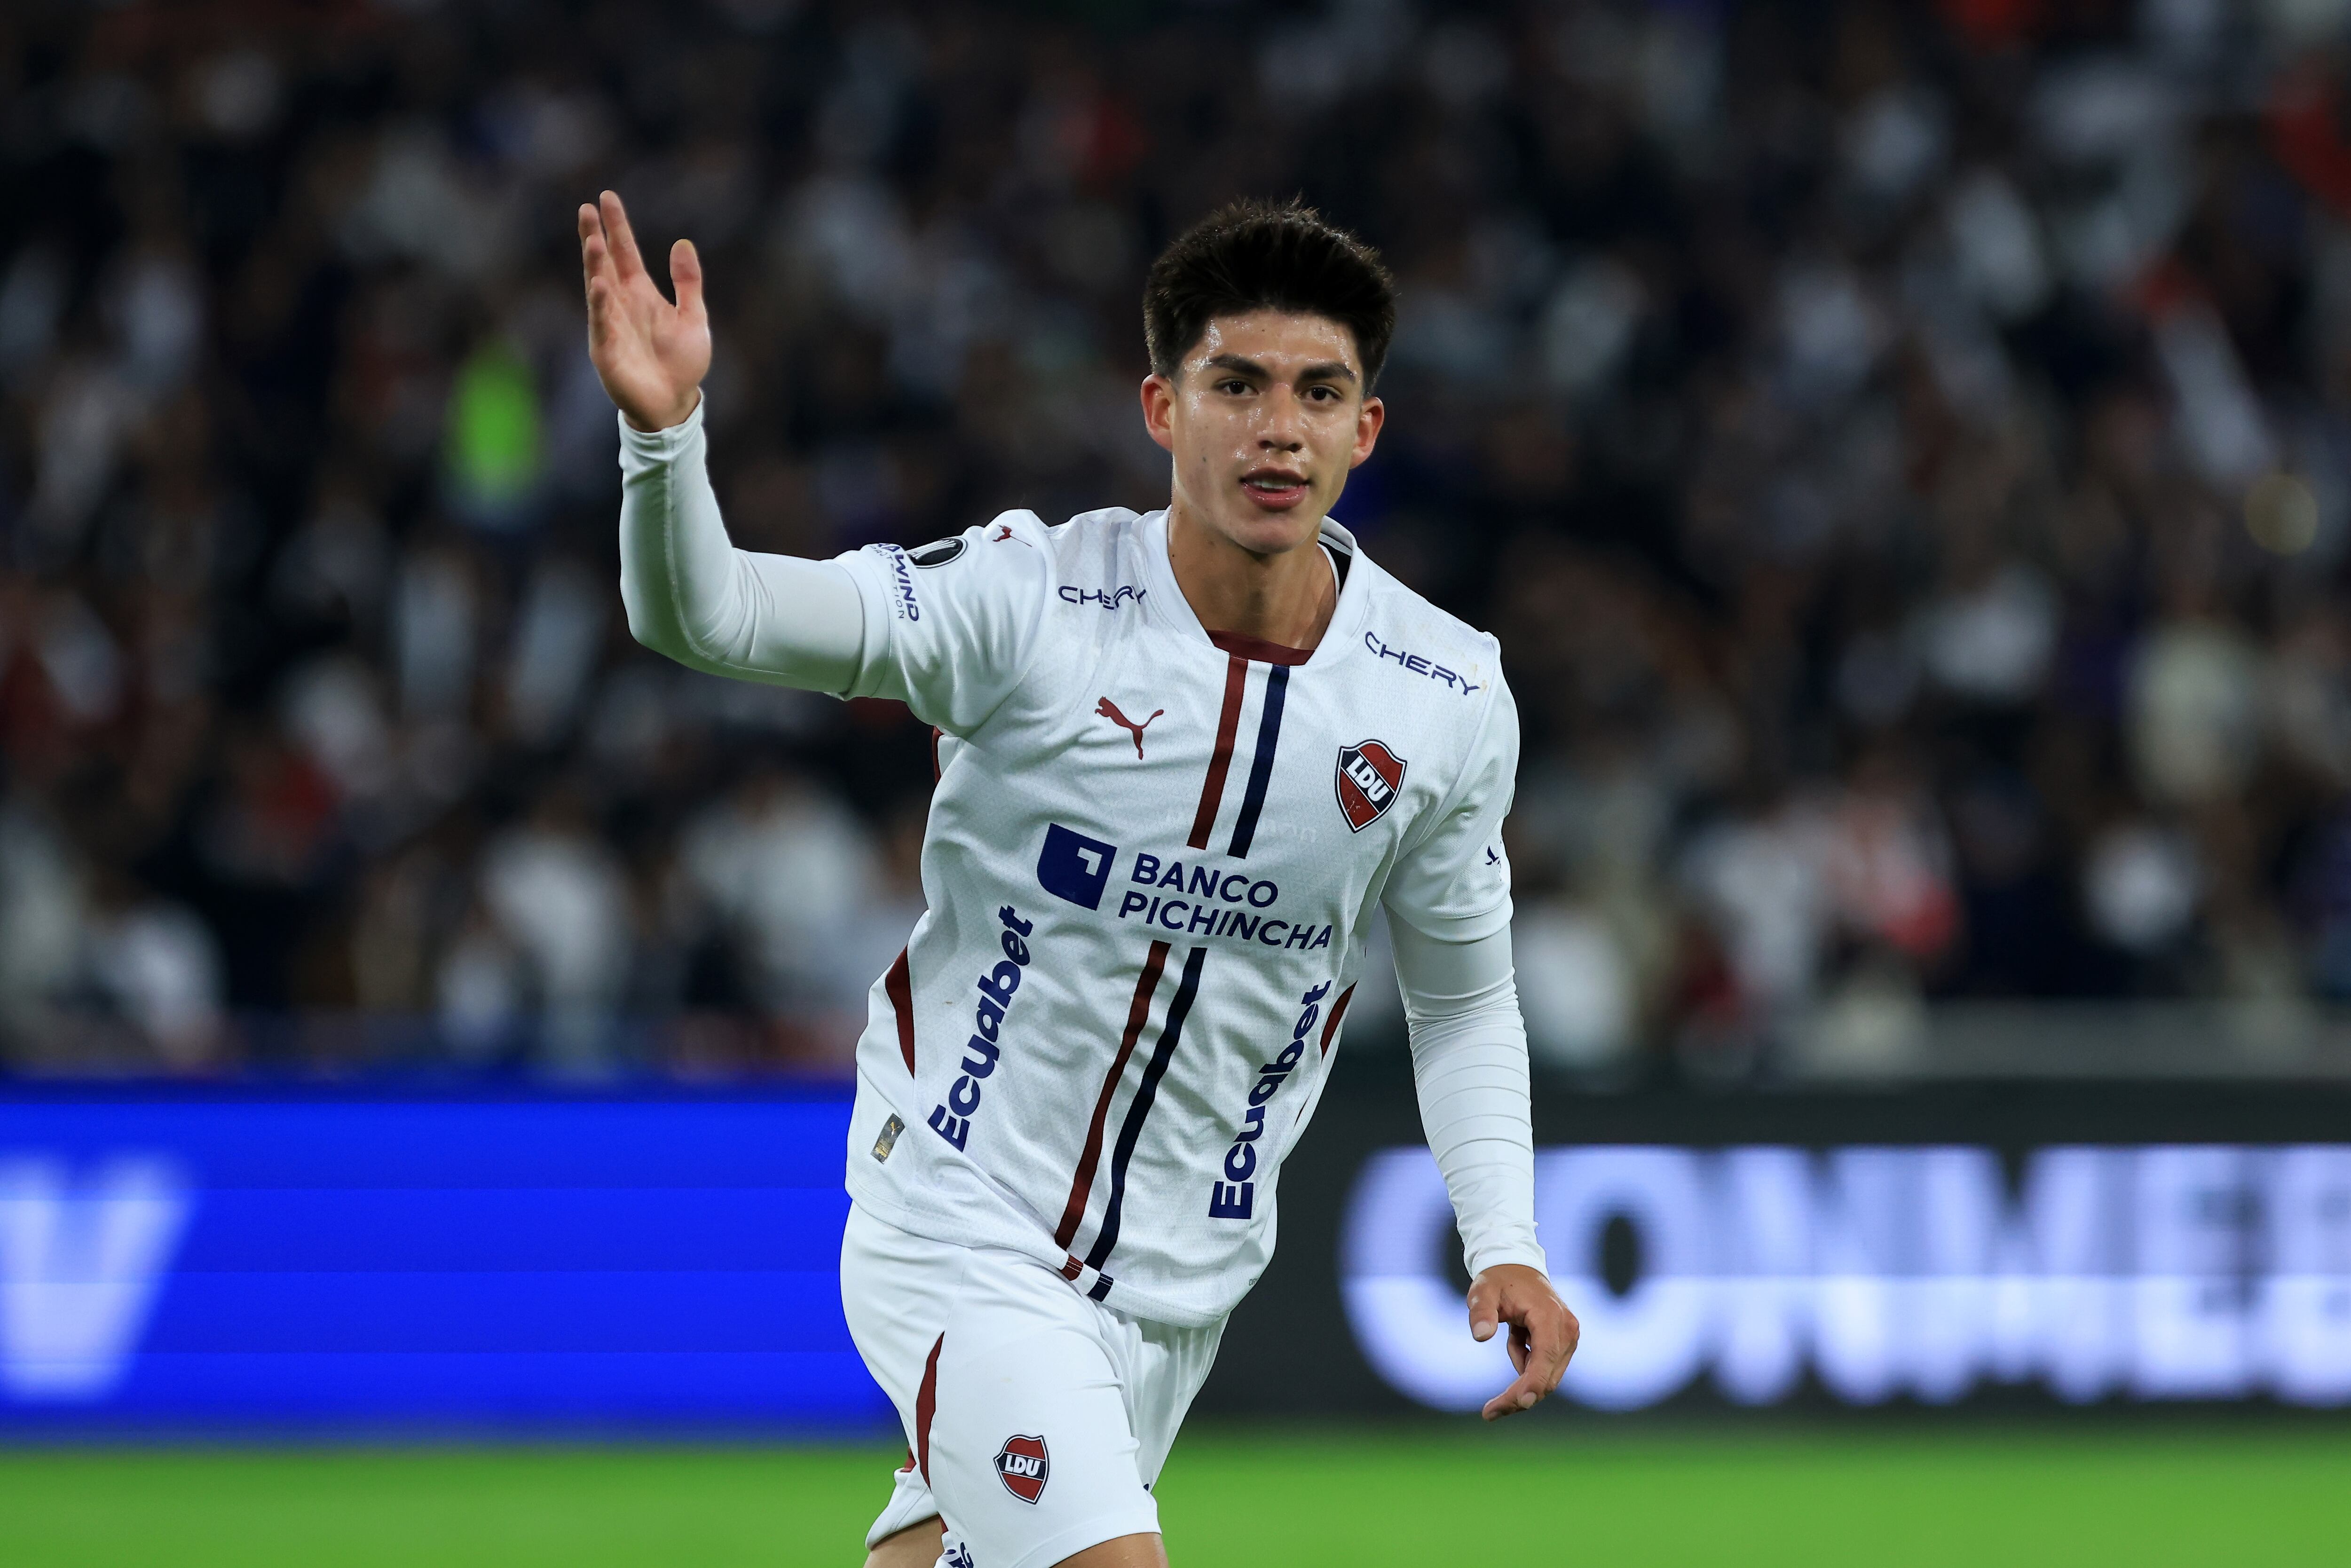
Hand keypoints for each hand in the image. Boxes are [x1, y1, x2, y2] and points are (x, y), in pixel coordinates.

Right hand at [578, 190, 709, 431]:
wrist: (675, 403)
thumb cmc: (681, 363)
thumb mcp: (693, 317)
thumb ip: (688, 282)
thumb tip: (682, 243)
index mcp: (641, 293)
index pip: (625, 252)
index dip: (617, 226)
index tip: (607, 198)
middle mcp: (621, 304)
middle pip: (605, 263)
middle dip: (595, 236)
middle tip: (586, 208)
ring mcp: (610, 325)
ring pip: (598, 288)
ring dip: (594, 265)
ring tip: (592, 240)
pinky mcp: (606, 350)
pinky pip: (602, 323)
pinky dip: (600, 305)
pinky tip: (600, 285)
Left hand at [1468, 1263, 1577, 1420]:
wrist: (1517, 1267)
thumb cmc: (1498, 1280)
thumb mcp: (1482, 1290)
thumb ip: (1480, 1311)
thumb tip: (1480, 1336)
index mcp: (1549, 1316)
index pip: (1545, 1357)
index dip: (1532, 1384)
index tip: (1518, 1404)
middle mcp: (1567, 1329)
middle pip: (1546, 1377)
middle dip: (1519, 1396)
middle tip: (1489, 1413)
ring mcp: (1569, 1337)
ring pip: (1547, 1378)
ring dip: (1521, 1382)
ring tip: (1508, 1339)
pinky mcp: (1565, 1343)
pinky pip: (1544, 1368)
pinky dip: (1526, 1365)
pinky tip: (1517, 1337)